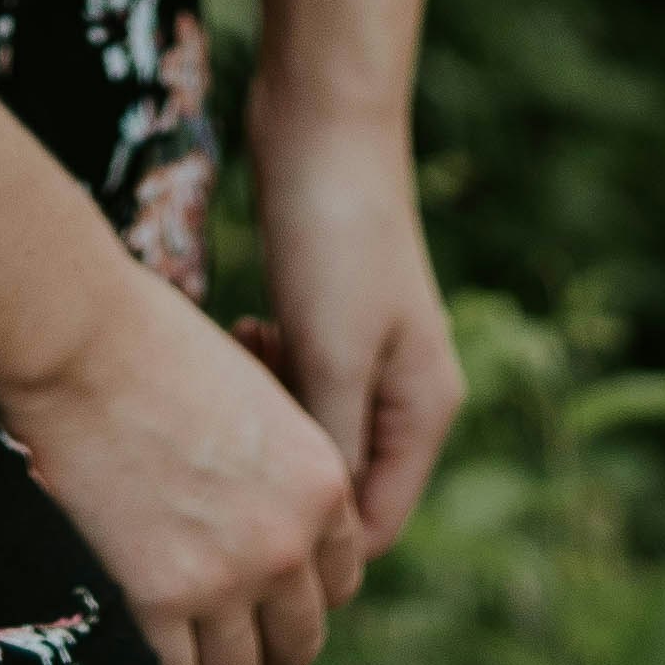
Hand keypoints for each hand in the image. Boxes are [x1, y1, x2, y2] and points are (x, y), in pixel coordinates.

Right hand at [0, 258, 359, 664]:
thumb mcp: (251, 401)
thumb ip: (274, 471)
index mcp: (320, 483)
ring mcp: (223, 579)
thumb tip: (260, 526)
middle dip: (259, 642)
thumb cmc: (148, 347)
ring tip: (173, 650)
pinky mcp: (156, 603)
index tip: (256, 592)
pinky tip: (136, 647)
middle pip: (298, 642)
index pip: (338, 581)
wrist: (77, 338)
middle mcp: (286, 540)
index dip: (294, 592)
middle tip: (213, 629)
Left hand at [247, 96, 464, 554]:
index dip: (313, 544)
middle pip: (340, 486)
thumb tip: (321, 539)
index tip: (246, 516)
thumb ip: (333, 449)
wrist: (324, 120)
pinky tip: (243, 331)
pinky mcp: (330, 322)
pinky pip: (297, 385)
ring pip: (313, 435)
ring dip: (273, 419)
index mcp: (425, 412)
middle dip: (286, 474)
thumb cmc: (334, 236)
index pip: (371, 530)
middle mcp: (406, 393)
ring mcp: (370, 356)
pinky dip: (267, 376)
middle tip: (239, 424)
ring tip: (243, 360)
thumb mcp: (332, 354)